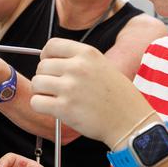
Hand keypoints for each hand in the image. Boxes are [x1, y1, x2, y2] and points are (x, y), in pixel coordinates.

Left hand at [30, 38, 153, 147]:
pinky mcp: (65, 108)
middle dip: (45, 78)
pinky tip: (53, 109)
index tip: (51, 67)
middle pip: (41, 66)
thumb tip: (51, 61)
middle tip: (57, 89)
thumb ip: (79, 61)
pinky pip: (36, 102)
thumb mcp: (103, 66)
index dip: (46, 56)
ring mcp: (70, 87)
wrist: (131, 121)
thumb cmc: (119, 97)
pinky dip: (41, 106)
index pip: (51, 45)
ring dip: (42, 92)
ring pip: (37, 83)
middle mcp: (77, 67)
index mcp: (87, 53)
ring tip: (55, 99)